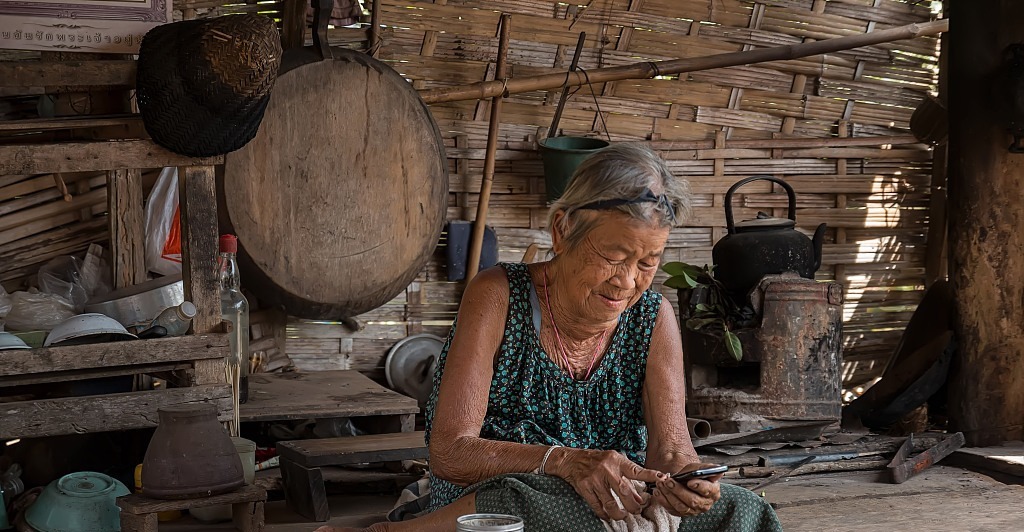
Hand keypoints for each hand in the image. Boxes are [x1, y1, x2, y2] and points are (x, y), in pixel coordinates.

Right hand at [548, 448, 663, 520]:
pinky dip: (604, 514)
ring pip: (611, 503)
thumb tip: (640, 497)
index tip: (662, 478)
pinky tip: (608, 515)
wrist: (571, 459)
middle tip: (637, 510)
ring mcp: (595, 479)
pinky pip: (597, 506)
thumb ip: (626, 476)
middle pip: (624, 492)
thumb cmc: (596, 460)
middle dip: (634, 505)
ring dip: (619, 513)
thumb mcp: (613, 461)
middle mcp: (606, 469)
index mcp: (616, 460)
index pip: (636, 470)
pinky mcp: (585, 487)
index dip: (650, 475)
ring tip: (623, 515)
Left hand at [650, 462, 721, 517]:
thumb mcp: (700, 468)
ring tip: (661, 484)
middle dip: (678, 490)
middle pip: (692, 501)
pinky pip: (672, 510)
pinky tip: (658, 492)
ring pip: (681, 507)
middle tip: (668, 481)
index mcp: (713, 491)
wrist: (686, 481)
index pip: (707, 490)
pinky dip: (663, 501)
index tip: (690, 482)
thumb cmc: (695, 475)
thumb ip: (707, 468)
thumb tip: (719, 470)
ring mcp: (694, 511)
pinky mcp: (683, 514)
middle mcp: (705, 504)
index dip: (699, 486)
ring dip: (669, 495)